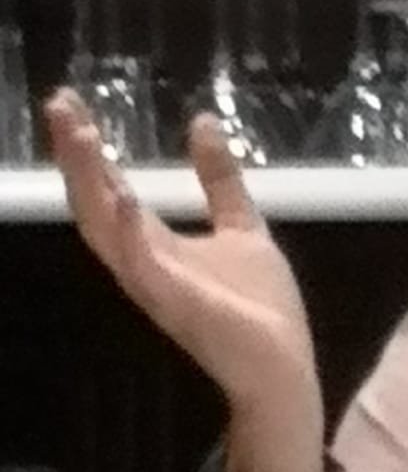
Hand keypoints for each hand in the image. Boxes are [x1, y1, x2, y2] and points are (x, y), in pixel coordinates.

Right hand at [45, 89, 326, 471]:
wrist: (283, 368)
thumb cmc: (260, 308)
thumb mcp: (241, 226)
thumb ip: (220, 180)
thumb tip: (201, 121)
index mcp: (154, 245)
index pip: (109, 189)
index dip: (88, 150)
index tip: (70, 103)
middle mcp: (142, 263)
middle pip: (94, 204)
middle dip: (76, 157)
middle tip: (60, 104)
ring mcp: (156, 284)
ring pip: (106, 230)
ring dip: (92, 182)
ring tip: (82, 133)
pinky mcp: (178, 304)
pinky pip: (144, 267)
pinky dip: (128, 232)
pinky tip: (122, 197)